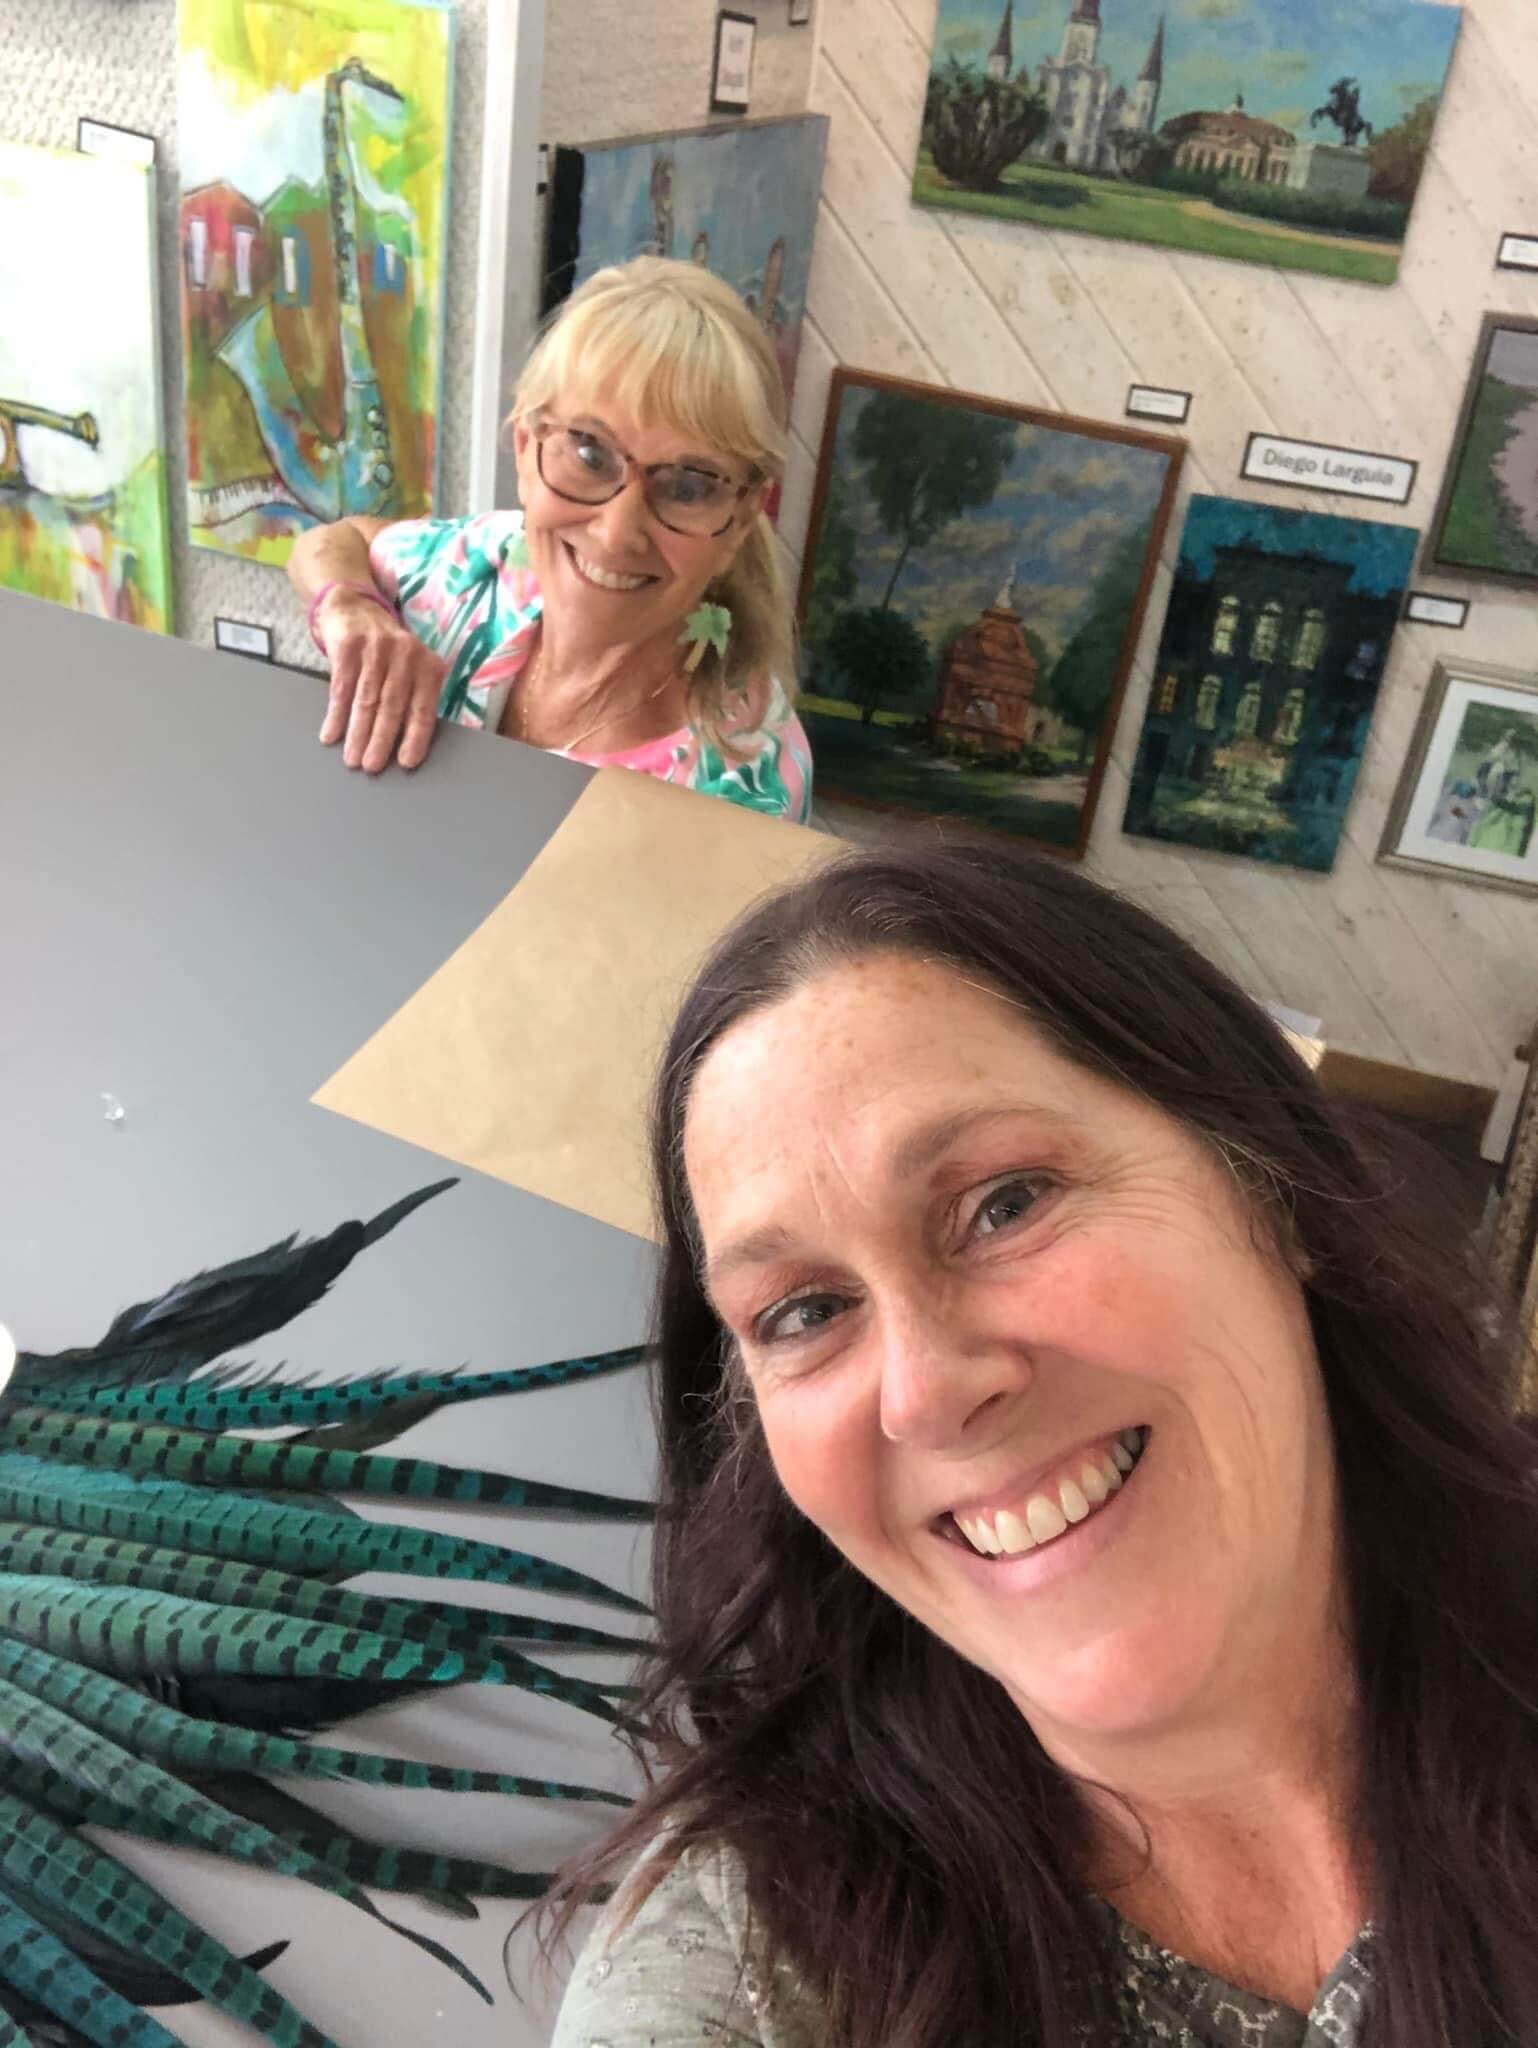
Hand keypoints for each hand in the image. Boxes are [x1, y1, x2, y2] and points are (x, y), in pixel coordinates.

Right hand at [315, 592, 448, 772]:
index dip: (415, 736)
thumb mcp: (410, 668)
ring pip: (367, 700)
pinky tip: (331, 734)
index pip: (423, 707)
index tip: (406, 762)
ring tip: (352, 759)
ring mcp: (376, 648)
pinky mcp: (348, 645)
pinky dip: (336, 715)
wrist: (354, 607)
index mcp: (427, 665)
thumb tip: (406, 746)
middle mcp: (405, 654)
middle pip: (392, 706)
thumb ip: (413, 698)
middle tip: (372, 766)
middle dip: (381, 740)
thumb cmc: (386, 651)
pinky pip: (342, 688)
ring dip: (358, 733)